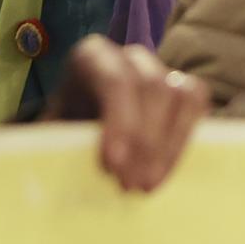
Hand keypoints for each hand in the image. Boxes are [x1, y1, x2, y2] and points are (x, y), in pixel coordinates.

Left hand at [45, 37, 208, 192]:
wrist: (81, 123)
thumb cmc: (64, 127)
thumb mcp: (50, 131)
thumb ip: (53, 142)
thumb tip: (48, 169)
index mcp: (92, 57)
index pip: (115, 80)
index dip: (120, 121)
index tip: (112, 167)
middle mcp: (129, 56)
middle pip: (151, 87)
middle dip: (144, 141)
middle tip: (130, 186)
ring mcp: (160, 69)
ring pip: (180, 94)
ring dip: (168, 145)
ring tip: (148, 185)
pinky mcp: (181, 88)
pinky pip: (196, 103)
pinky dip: (184, 138)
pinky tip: (165, 171)